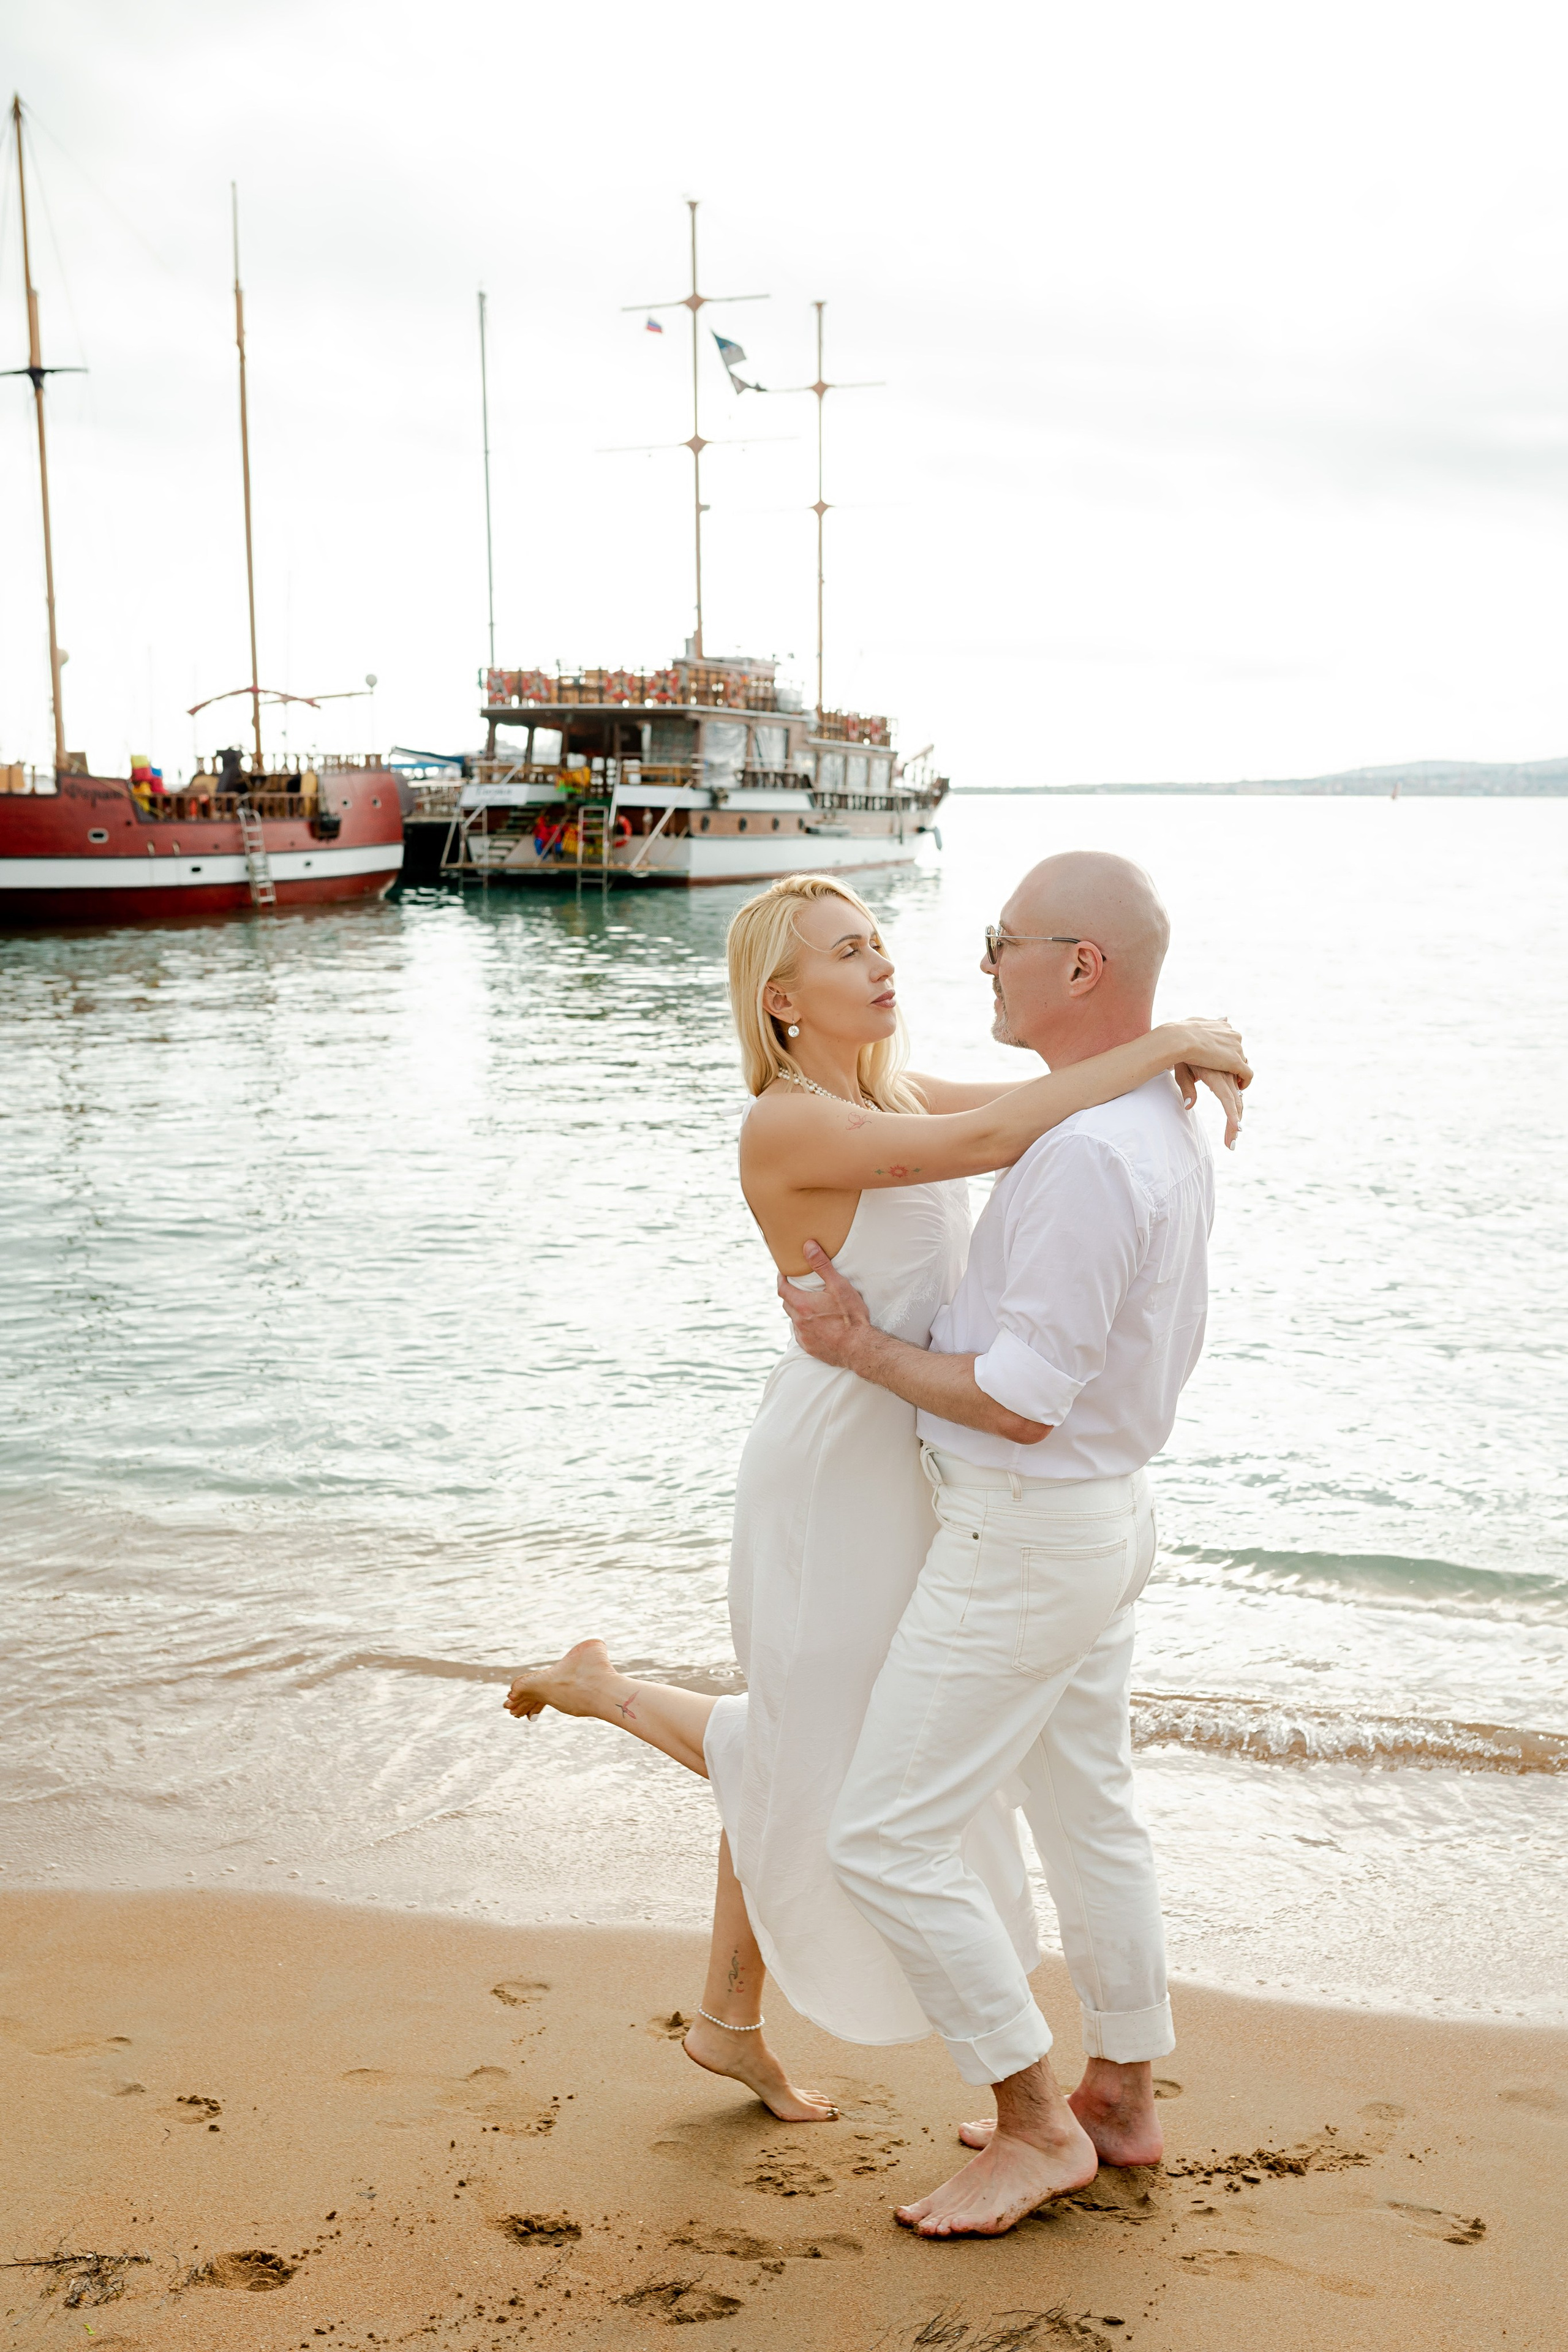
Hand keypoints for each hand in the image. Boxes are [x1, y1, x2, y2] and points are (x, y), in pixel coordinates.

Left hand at [777, 1243, 875, 1367]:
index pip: (782, 1289)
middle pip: (787, 1304)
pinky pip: (801, 1335)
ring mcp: (803, 1337)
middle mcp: (799, 1322)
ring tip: (809, 1306)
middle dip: (790, 1294)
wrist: (859, 1348)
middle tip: (798, 1287)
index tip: (783, 1273)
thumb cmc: (851, 1317)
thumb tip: (808, 1246)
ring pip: (794, 1320)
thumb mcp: (838, 1286)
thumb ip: (822, 1265)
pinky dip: (805, 1327)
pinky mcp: (810, 1348)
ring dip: (798, 1312)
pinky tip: (815, 1324)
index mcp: (802, 1305)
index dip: (781, 1279)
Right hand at [1169, 1017, 1250, 1084]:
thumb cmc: (1183, 1032)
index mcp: (1224, 1027)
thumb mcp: (1198, 1022)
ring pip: (1243, 1065)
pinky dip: (1244, 1083)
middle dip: (1232, 1065)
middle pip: (1239, 1053)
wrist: (1182, 1038)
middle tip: (1225, 1076)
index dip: (1227, 1054)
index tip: (1219, 1063)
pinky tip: (1237, 1089)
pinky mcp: (1236, 1062)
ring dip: (1237, 1075)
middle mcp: (1233, 1036)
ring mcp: (1236, 1049)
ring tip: (1229, 1086)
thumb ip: (1212, 1022)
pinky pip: (1247, 1075)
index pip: (1232, 1042)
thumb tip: (1225, 1018)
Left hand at [1175, 1063, 1245, 1148]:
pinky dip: (1238, 1085)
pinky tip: (1232, 1091)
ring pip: (1239, 1091)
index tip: (1237, 1131)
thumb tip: (1189, 1107)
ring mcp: (1231, 1066)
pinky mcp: (1233, 1059)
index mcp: (1215, 1077)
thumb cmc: (1181, 1056)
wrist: (1185, 1033)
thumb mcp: (1181, 1073)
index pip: (1228, 1101)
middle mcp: (1226, 1072)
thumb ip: (1187, 1089)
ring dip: (1236, 1108)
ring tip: (1232, 1126)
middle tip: (1230, 1142)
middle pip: (1236, 1102)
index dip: (1233, 1117)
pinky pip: (1240, 1074)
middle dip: (1234, 1123)